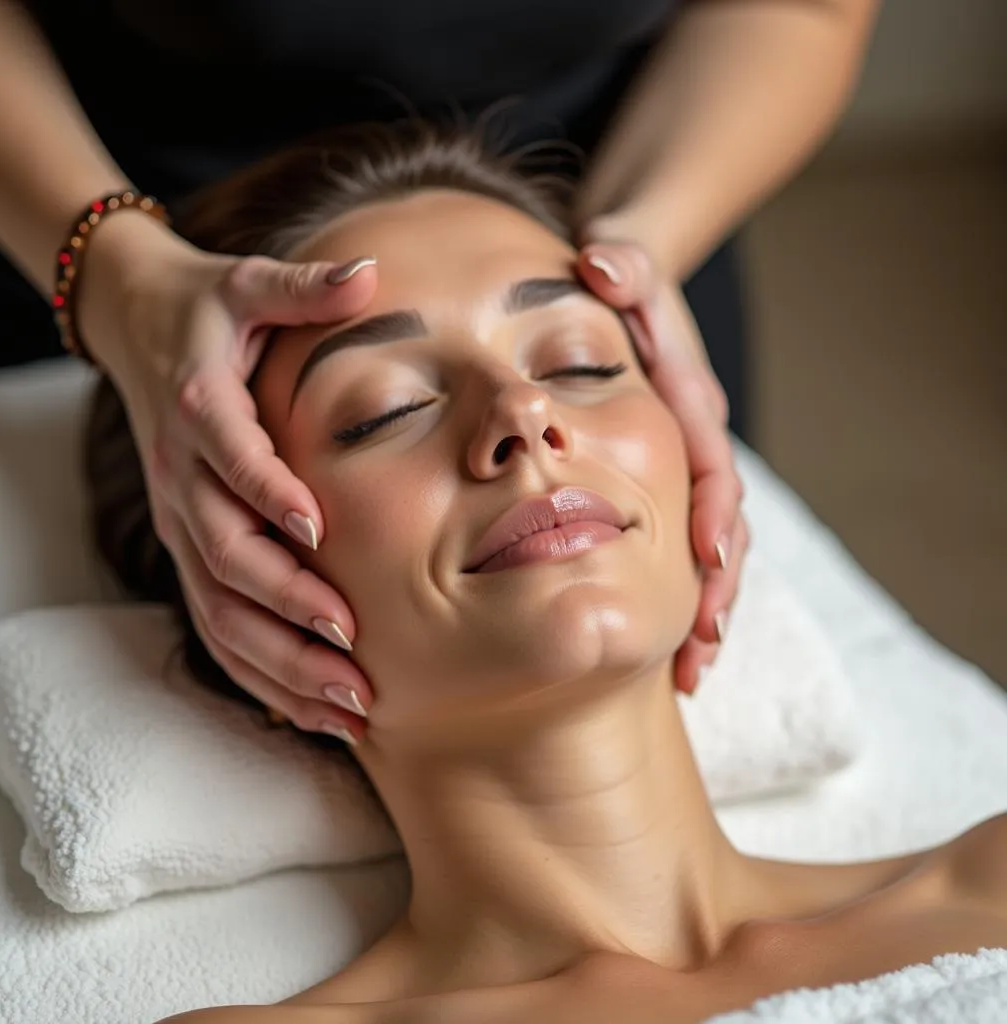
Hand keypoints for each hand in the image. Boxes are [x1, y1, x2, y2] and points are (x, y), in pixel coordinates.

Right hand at [76, 213, 376, 740]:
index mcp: (202, 409)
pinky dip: (260, 671)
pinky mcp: (189, 545)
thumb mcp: (248, 282)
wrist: (135, 323)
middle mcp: (183, 476)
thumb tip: (370, 272)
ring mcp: (181, 519)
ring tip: (346, 707)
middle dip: (289, 609)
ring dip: (279, 662)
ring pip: (219, 609)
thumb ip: (304, 285)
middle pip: (226, 556)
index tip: (320, 533)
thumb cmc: (208, 309)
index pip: (232, 459)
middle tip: (355, 655)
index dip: (269, 494)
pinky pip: (217, 622)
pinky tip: (311, 710)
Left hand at [576, 228, 747, 696]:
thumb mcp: (624, 263)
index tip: (705, 560)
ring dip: (704, 609)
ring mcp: (682, 468)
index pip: (709, 461)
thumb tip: (604, 265)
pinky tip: (669, 650)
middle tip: (702, 647)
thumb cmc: (623, 282)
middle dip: (716, 585)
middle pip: (721, 522)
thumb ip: (623, 264)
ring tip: (692, 669)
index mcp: (692, 401)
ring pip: (707, 548)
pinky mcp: (664, 484)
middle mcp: (697, 442)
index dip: (710, 510)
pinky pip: (678, 549)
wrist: (629, 286)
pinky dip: (678, 598)